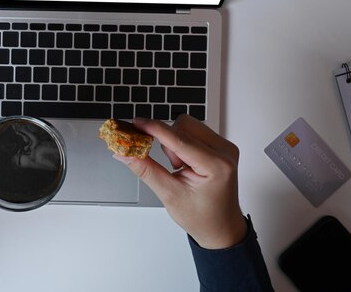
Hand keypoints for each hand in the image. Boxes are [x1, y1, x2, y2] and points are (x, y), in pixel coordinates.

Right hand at [114, 115, 246, 248]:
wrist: (220, 227)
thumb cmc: (201, 216)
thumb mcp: (169, 195)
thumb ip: (146, 170)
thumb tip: (125, 153)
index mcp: (217, 166)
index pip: (180, 139)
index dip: (155, 129)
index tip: (136, 123)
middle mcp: (224, 151)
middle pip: (184, 125)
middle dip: (168, 142)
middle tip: (172, 166)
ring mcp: (224, 146)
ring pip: (188, 126)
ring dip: (175, 142)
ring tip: (180, 168)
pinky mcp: (220, 145)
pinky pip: (193, 131)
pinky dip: (182, 143)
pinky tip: (186, 164)